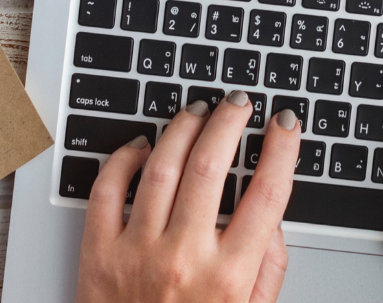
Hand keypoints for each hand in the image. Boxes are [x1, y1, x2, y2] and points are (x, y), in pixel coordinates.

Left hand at [77, 92, 302, 302]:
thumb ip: (268, 268)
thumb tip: (273, 217)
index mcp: (229, 277)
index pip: (267, 195)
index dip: (282, 150)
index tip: (286, 124)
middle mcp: (184, 260)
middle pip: (213, 167)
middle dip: (230, 122)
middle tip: (238, 104)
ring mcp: (137, 253)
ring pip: (161, 167)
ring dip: (182, 129)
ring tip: (195, 113)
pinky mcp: (97, 253)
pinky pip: (107, 189)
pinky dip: (123, 158)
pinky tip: (141, 147)